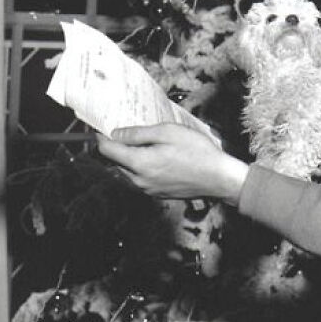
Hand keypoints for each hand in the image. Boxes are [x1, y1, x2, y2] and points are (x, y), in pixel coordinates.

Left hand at [95, 123, 248, 204]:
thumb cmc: (197, 152)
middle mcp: (140, 180)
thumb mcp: (167, 132)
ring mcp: (149, 190)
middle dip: (116, 148)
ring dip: (129, 158)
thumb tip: (116, 134)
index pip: (108, 151)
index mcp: (140, 163)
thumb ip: (138, 133)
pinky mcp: (158, 193)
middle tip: (125, 132)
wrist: (219, 178)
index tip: (101, 128)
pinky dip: (141, 167)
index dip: (102, 138)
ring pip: (128, 172)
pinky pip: (140, 179)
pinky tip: (155, 156)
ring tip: (141, 143)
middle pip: (116, 163)